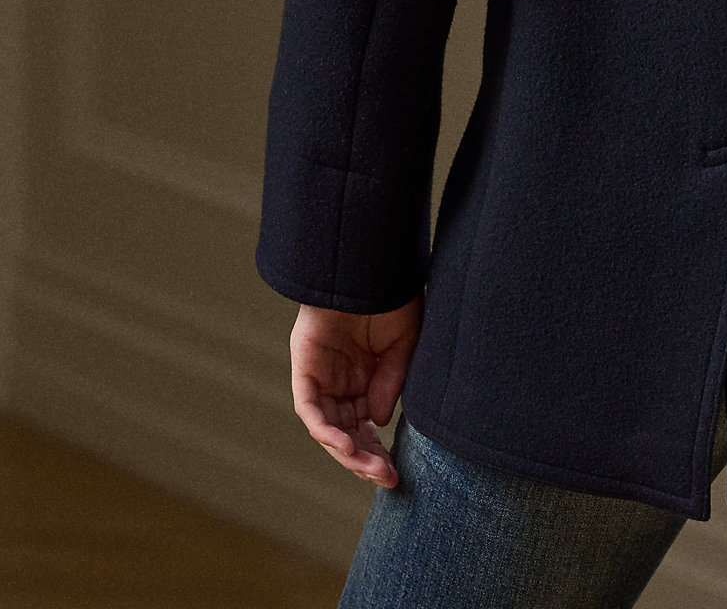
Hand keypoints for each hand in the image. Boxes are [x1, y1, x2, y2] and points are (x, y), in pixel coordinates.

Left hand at [289, 292, 423, 486]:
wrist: (369, 264)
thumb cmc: (391, 295)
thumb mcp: (406, 343)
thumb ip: (392, 382)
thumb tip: (378, 422)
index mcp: (366, 377)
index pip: (366, 426)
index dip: (377, 451)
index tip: (394, 472)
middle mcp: (341, 382)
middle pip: (346, 432)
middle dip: (365, 459)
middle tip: (386, 477)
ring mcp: (322, 377)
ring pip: (328, 427)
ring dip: (347, 451)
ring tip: (370, 467)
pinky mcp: (305, 368)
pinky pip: (310, 409)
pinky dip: (326, 429)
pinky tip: (346, 444)